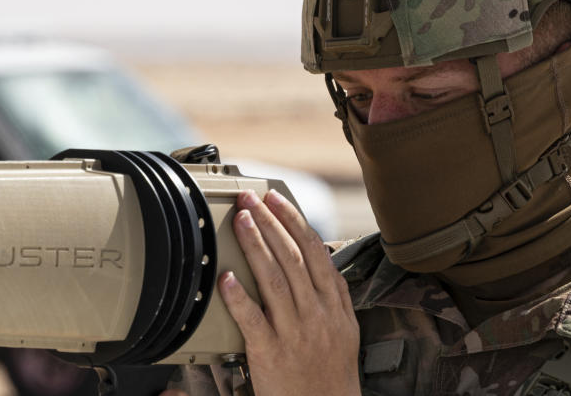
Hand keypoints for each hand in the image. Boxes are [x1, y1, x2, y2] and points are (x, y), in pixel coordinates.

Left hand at [220, 189, 360, 395]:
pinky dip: (239, 297)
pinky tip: (226, 278)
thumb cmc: (332, 372)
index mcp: (334, 304)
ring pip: (273, 279)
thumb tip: (318, 256)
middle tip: (249, 199)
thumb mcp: (344, 328)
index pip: (313, 250)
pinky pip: (253, 320)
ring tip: (239, 221)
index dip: (293, 220)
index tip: (275, 198)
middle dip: (269, 222)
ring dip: (254, 245)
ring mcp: (294, 333)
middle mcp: (316, 313)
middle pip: (291, 257)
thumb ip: (332, 293)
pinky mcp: (270, 353)